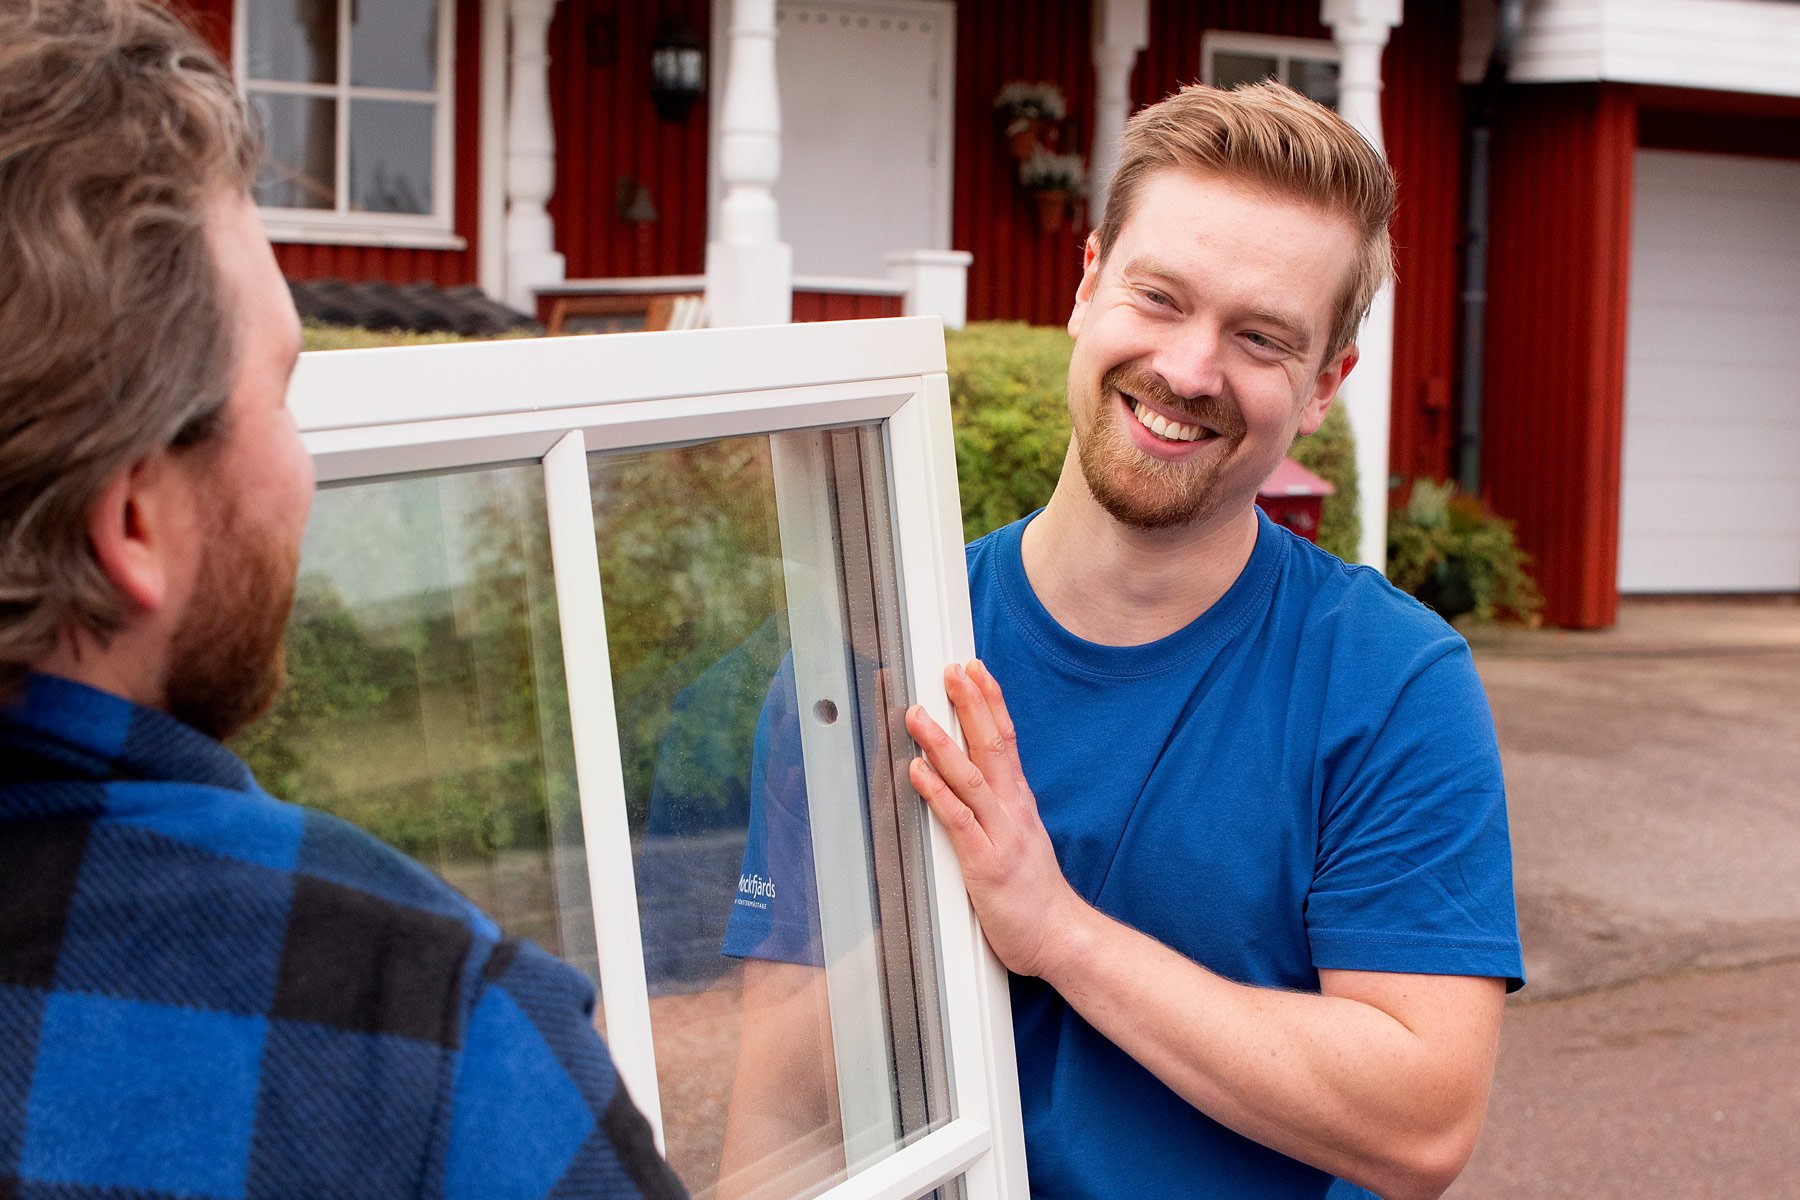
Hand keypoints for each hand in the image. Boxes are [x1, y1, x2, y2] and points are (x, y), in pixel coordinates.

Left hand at [905, 659, 1091, 979]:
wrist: (1063, 937)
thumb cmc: (1036, 894)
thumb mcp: (1021, 837)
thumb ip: (1001, 808)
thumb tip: (976, 781)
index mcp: (1019, 802)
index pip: (1006, 739)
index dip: (989, 701)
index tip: (974, 670)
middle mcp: (1013, 810)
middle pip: (992, 745)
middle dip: (971, 703)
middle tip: (952, 669)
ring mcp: (1001, 835)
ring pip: (971, 777)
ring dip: (941, 743)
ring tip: (918, 714)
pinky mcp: (987, 865)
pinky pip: (959, 822)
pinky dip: (937, 793)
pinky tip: (917, 772)